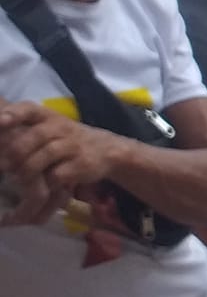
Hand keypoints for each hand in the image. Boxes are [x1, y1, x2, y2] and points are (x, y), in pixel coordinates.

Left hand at [0, 104, 121, 224]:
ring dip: (27, 169)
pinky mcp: (82, 164)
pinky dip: (46, 182)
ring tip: (16, 179)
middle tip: (2, 165)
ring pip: (46, 155)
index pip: (29, 109)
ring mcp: (73, 146)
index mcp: (48, 116)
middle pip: (36, 136)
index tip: (1, 122)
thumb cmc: (66, 139)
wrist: (106, 150)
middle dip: (16, 152)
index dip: (14, 114)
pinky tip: (41, 186)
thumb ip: (22, 129)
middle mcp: (62, 128)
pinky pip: (59, 174)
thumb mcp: (48, 126)